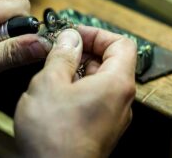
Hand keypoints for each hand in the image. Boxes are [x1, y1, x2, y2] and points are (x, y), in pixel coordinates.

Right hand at [14, 26, 136, 157]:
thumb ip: (62, 55)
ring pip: (100, 81)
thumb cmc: (54, 137)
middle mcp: (120, 100)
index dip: (97, 34)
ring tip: (52, 74)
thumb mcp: (50, 83)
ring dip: (78, 71)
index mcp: (116, 83)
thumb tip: (69, 38)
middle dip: (84, 51)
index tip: (75, 34)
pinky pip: (95, 98)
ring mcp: (112, 116)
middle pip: (111, 61)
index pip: (122, 43)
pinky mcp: (100, 128)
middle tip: (59, 51)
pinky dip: (78, 89)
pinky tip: (55, 95)